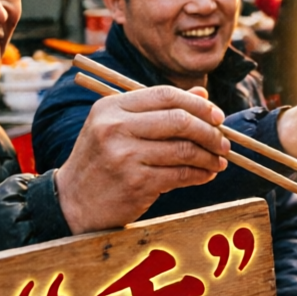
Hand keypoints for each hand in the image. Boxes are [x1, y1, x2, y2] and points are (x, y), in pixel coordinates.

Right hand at [55, 86, 229, 233]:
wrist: (72, 201)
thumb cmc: (103, 160)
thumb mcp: (120, 127)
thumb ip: (160, 109)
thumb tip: (203, 94)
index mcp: (111, 107)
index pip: (165, 95)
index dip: (198, 104)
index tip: (218, 116)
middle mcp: (115, 128)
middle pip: (179, 120)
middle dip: (210, 131)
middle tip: (223, 142)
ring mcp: (124, 155)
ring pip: (184, 149)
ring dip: (209, 156)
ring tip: (219, 161)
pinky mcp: (136, 182)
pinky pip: (181, 174)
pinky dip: (200, 174)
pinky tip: (206, 174)